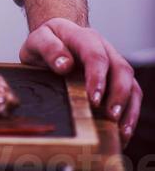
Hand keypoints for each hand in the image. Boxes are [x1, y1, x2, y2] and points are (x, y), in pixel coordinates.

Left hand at [19, 18, 141, 146]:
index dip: (98, 77)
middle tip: (110, 116)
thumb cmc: (45, 44)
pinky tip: (123, 133)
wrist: (54, 43)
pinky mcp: (118, 80)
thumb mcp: (37, 41)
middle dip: (119, 94)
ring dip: (129, 107)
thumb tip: (65, 65)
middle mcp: (104, 49)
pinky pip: (132, 95)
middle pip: (121, 69)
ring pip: (131, 83)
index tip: (93, 99)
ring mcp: (113, 64)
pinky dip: (131, 114)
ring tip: (121, 131)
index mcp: (83, 37)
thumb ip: (48, 48)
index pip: (96, 55)